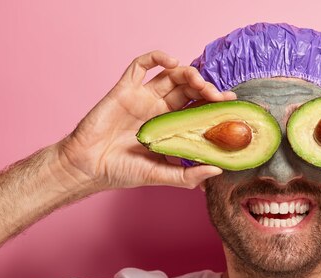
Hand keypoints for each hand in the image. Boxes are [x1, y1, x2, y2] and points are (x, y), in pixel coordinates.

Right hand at [56, 50, 234, 189]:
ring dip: (189, 73)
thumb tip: (217, 170)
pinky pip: (141, 65)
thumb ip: (188, 175)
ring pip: (171, 74)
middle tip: (217, 96)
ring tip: (199, 82)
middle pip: (188, 88)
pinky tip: (172, 62)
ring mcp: (143, 97)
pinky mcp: (125, 89)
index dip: (215, 103)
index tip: (231, 104)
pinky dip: (157, 57)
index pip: (197, 107)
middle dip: (206, 88)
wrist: (89, 167)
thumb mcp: (161, 176)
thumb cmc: (123, 172)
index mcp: (170, 126)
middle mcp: (159, 108)